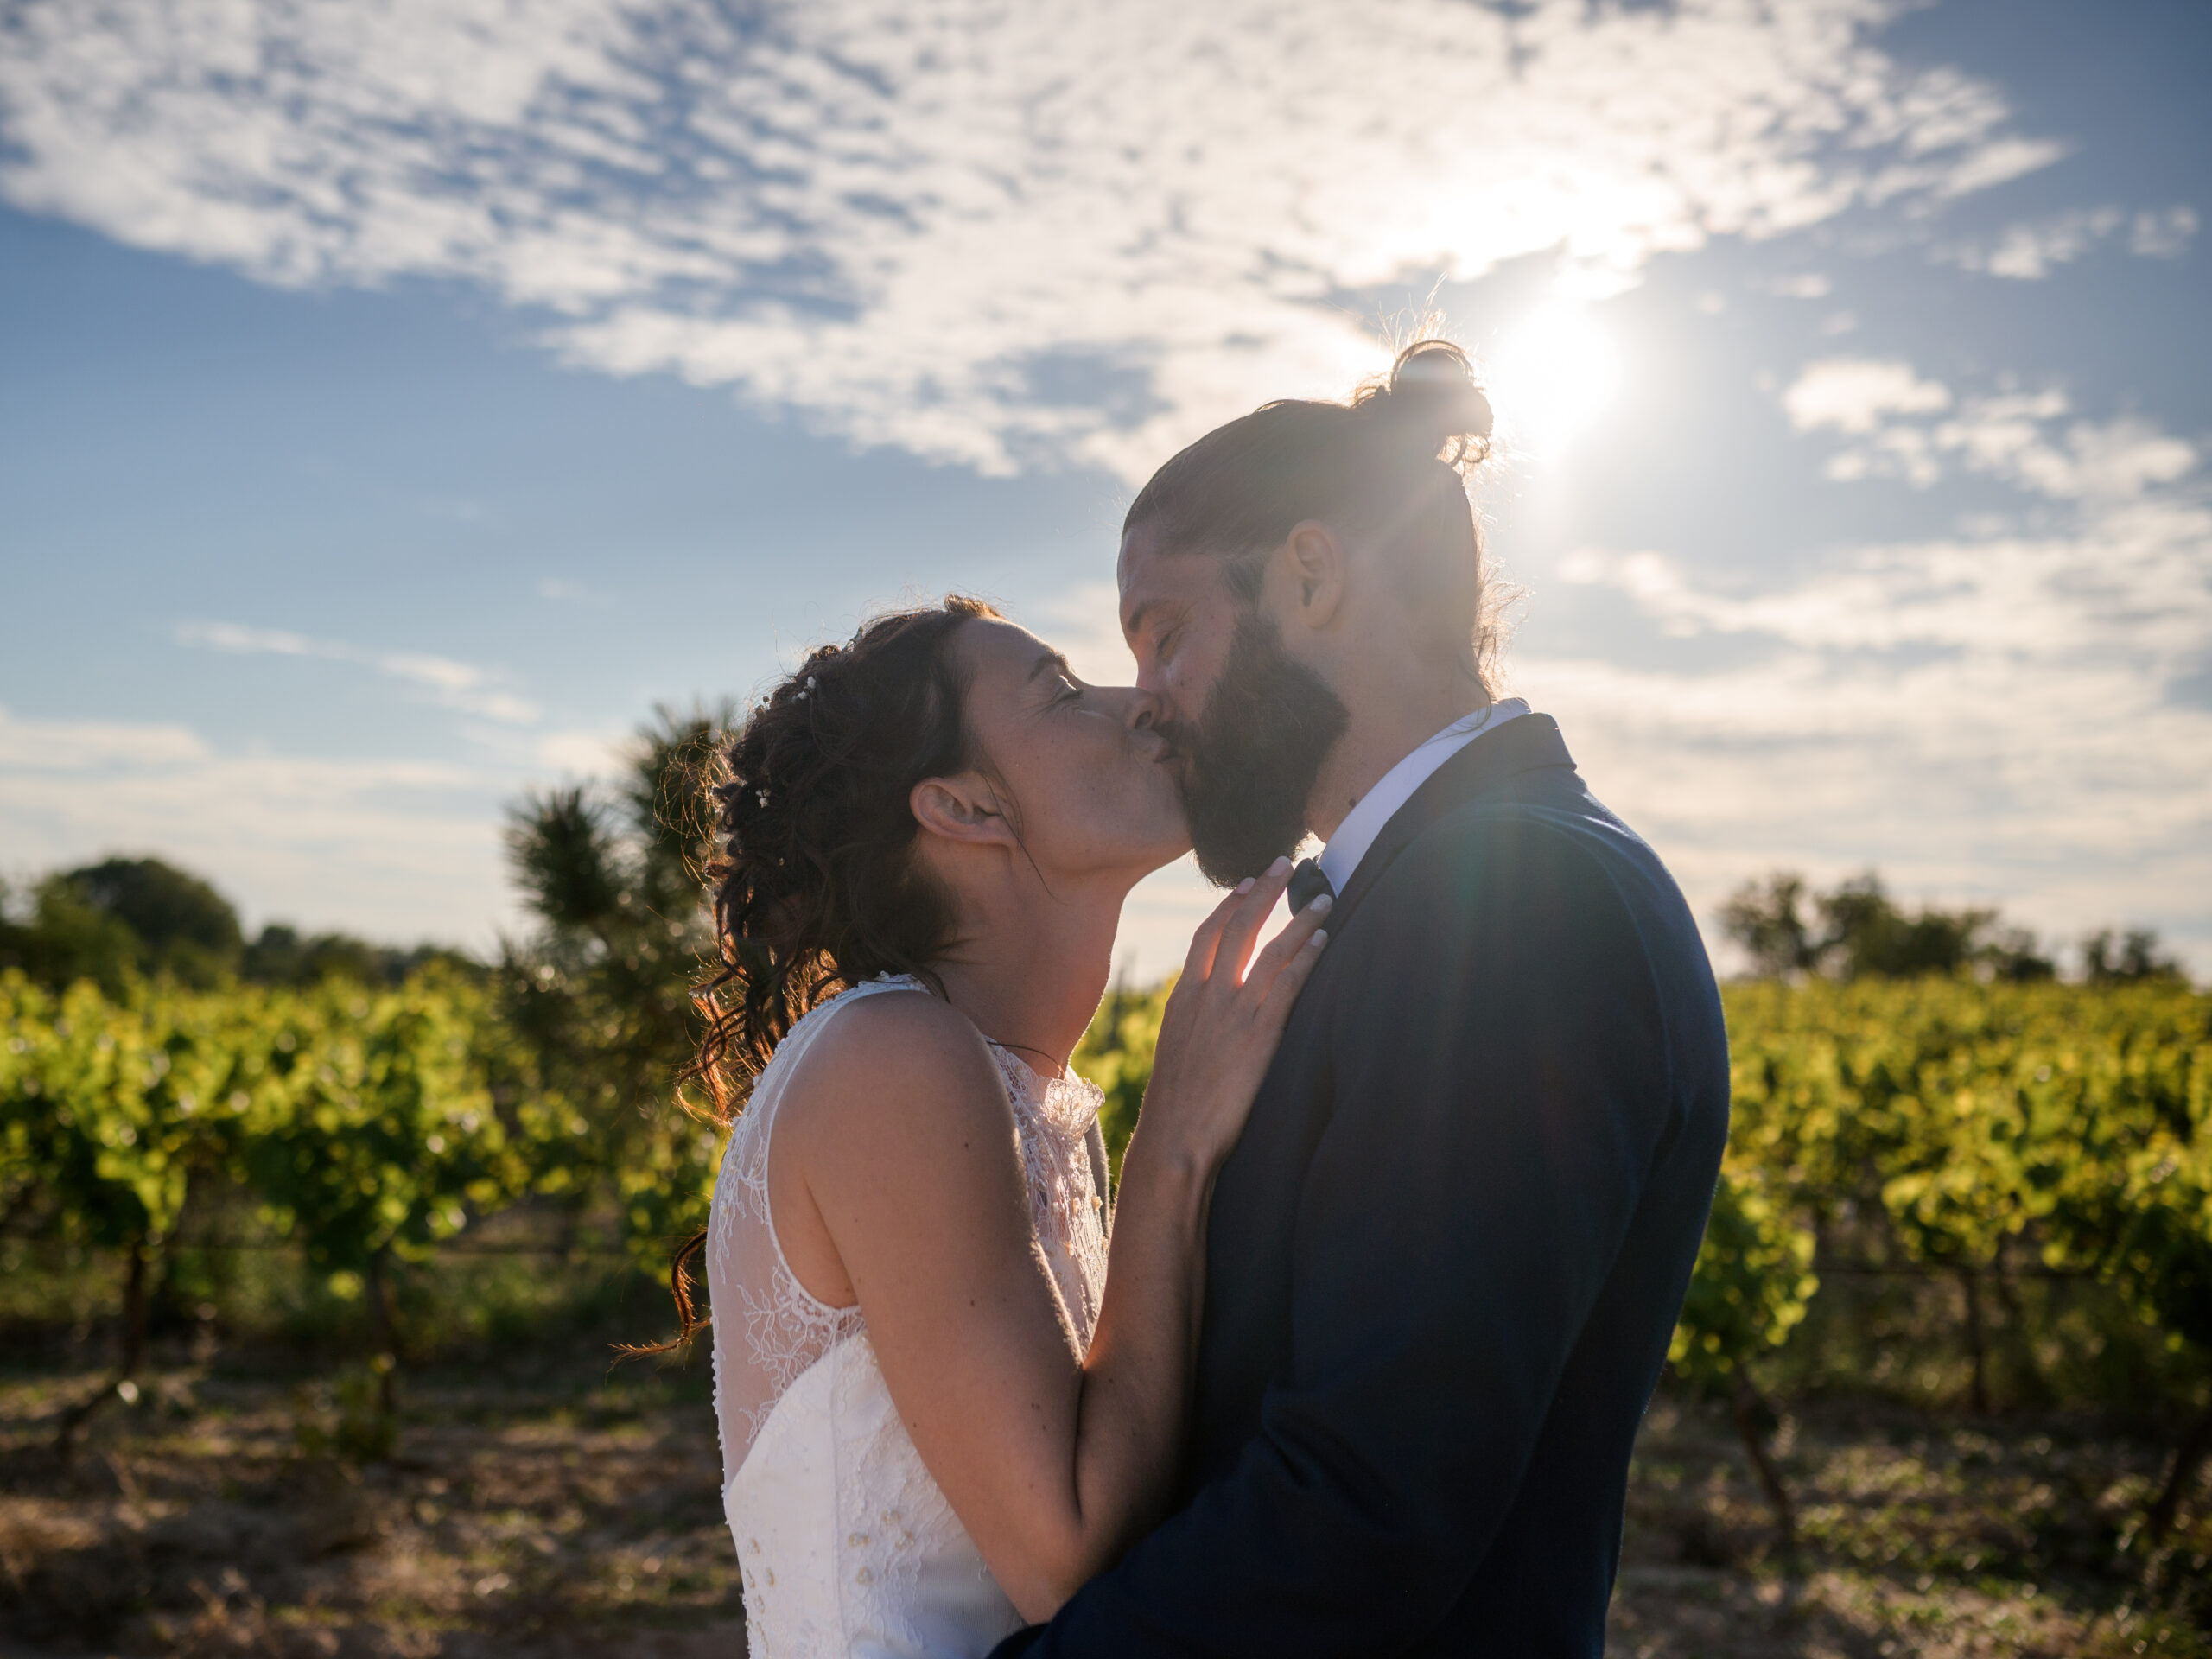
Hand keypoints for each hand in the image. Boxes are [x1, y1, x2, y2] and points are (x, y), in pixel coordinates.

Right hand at [1135, 856, 1331, 1172]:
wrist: (1175, 1140)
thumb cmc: (1176, 1108)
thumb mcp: (1175, 1054)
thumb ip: (1193, 1026)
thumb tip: (1209, 1017)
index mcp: (1183, 998)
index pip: (1206, 935)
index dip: (1228, 905)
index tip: (1247, 883)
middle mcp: (1207, 996)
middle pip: (1237, 927)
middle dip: (1265, 892)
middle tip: (1286, 864)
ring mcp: (1234, 1012)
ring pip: (1269, 949)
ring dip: (1299, 918)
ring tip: (1323, 897)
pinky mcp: (1260, 1034)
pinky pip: (1288, 982)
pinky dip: (1307, 956)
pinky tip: (1324, 939)